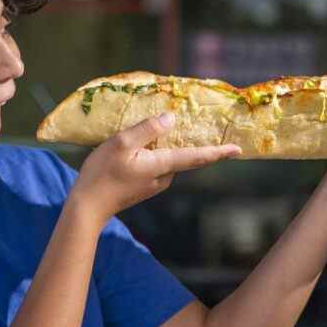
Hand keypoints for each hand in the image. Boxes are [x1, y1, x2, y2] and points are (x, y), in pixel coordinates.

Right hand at [69, 112, 241, 230]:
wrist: (87, 207)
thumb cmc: (102, 173)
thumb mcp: (122, 144)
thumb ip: (148, 130)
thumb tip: (172, 118)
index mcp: (162, 165)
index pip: (197, 157)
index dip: (219, 152)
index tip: (239, 150)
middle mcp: (164, 176)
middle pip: (185, 155)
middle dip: (196, 143)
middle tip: (205, 127)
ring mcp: (155, 183)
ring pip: (169, 158)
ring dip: (169, 145)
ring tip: (160, 128)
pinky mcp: (145, 185)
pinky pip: (158, 163)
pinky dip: (156, 151)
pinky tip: (143, 143)